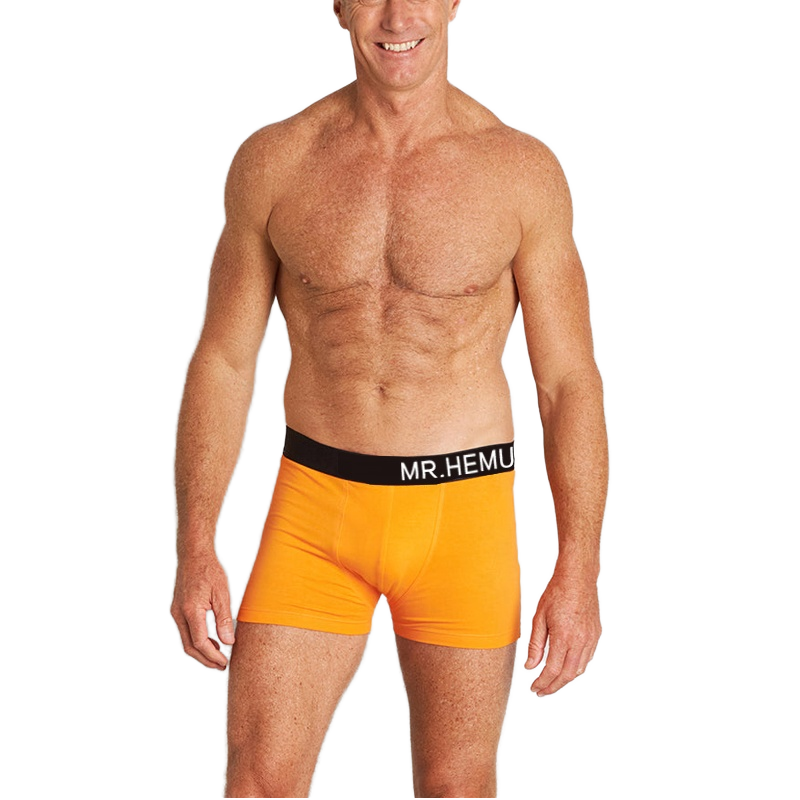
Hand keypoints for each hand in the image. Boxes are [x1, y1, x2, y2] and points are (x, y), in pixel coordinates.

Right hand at [171, 551, 235, 669]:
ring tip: (219, 656)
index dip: (212, 656)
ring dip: (201, 651)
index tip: (225, 662)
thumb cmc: (209, 571)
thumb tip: (228, 642)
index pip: (200, 642)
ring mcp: (176, 612)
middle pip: (190, 647)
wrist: (193, 555)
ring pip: (186, 641)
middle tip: (222, 666)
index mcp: (190, 611)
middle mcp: (179, 614)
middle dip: (205, 660)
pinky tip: (212, 641)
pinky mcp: (177, 609)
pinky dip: (197, 640)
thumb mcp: (222, 594)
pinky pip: (186, 631)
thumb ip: (224, 619)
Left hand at [524, 572, 600, 695]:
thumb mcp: (539, 618)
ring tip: (552, 682)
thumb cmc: (556, 594)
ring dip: (565, 680)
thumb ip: (535, 645)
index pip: (552, 670)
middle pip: (567, 675)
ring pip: (579, 669)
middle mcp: (580, 641)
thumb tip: (530, 667)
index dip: (542, 683)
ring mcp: (591, 639)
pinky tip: (566, 667)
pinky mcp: (596, 635)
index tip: (534, 688)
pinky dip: (576, 668)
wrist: (578, 578)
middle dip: (553, 687)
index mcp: (564, 637)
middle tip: (541, 691)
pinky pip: (587, 658)